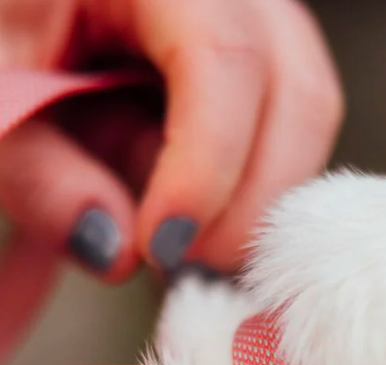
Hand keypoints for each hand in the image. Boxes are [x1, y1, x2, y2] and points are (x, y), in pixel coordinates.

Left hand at [0, 0, 342, 278]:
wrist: (35, 14)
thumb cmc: (7, 27)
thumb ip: (37, 170)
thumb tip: (115, 253)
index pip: (223, 59)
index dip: (206, 168)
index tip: (161, 248)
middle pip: (297, 97)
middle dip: (247, 207)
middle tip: (181, 271)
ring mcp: (265, 20)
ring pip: (308, 123)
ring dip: (256, 206)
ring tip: (184, 250)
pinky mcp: (271, 62)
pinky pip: (292, 135)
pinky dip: (251, 192)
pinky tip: (197, 220)